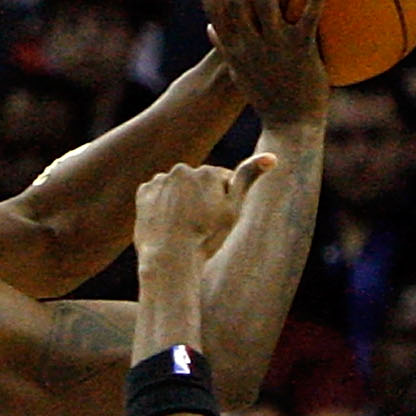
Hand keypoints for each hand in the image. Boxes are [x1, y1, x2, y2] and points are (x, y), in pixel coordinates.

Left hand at [134, 159, 257, 283]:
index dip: (222, 205)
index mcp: (207, 172)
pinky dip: (161, 207)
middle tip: (198, 226)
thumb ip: (248, 178)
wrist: (169, 259)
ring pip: (177, 190)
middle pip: (197, 184)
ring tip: (181, 227)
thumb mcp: (233, 210)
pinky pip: (157, 196)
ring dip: (180, 203)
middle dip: (200, 200)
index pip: (222, 183)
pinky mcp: (143, 192)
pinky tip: (165, 223)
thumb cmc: (205, 238)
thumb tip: (273, 156)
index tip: (214, 222)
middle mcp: (182, 169)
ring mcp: (160, 180)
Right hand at [197, 0, 330, 131]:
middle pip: (236, 2)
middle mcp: (250, 46)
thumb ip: (225, 49)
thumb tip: (211, 28)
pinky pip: (309, 18)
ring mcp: (275, 48)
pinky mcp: (301, 52)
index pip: (215, 13)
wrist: (291, 126)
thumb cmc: (267, 99)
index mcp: (235, 50)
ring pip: (265, 5)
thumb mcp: (240, 74)